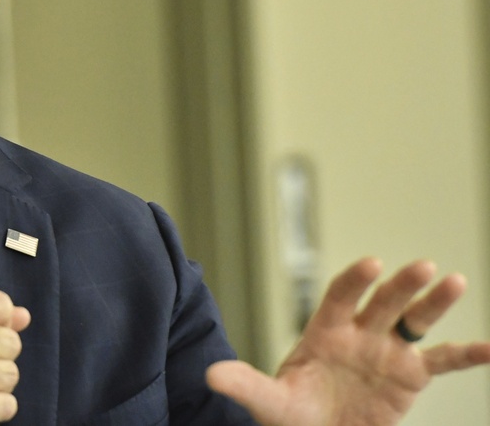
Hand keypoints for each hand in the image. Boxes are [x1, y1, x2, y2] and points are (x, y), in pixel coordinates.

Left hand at [207, 258, 489, 425]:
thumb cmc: (292, 415)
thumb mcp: (270, 402)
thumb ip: (246, 384)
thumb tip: (211, 374)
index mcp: (324, 332)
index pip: (339, 297)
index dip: (354, 281)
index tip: (370, 265)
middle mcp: (358, 333)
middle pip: (382, 302)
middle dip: (401, 285)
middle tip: (422, 267)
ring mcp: (386, 351)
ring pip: (413, 321)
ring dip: (433, 302)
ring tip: (453, 281)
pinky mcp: (409, 376)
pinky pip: (442, 362)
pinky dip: (467, 355)